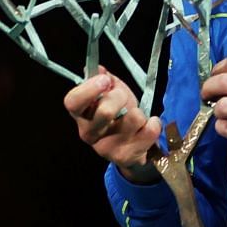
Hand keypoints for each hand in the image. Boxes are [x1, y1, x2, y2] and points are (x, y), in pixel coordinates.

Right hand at [63, 67, 162, 183]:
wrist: (133, 148)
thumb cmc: (120, 116)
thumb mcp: (111, 94)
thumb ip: (105, 80)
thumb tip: (99, 69)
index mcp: (81, 115)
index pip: (73, 102)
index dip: (89, 89)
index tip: (105, 80)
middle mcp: (88, 134)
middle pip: (105, 111)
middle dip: (121, 97)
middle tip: (124, 98)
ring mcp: (106, 148)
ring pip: (133, 118)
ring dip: (139, 112)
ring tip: (135, 117)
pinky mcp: (125, 157)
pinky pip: (150, 130)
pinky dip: (154, 123)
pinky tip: (147, 126)